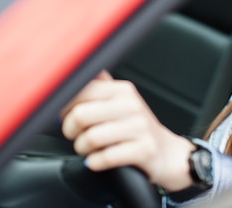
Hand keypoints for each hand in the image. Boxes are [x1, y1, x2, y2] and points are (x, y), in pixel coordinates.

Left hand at [60, 71, 195, 191]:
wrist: (167, 152)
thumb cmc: (137, 128)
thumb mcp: (122, 101)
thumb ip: (101, 85)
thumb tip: (75, 69)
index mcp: (123, 90)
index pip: (80, 91)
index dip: (64, 107)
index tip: (66, 117)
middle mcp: (132, 105)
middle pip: (80, 115)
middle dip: (70, 131)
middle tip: (77, 135)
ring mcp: (140, 127)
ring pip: (90, 138)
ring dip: (83, 149)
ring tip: (90, 149)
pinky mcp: (144, 150)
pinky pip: (104, 158)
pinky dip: (95, 162)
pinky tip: (99, 159)